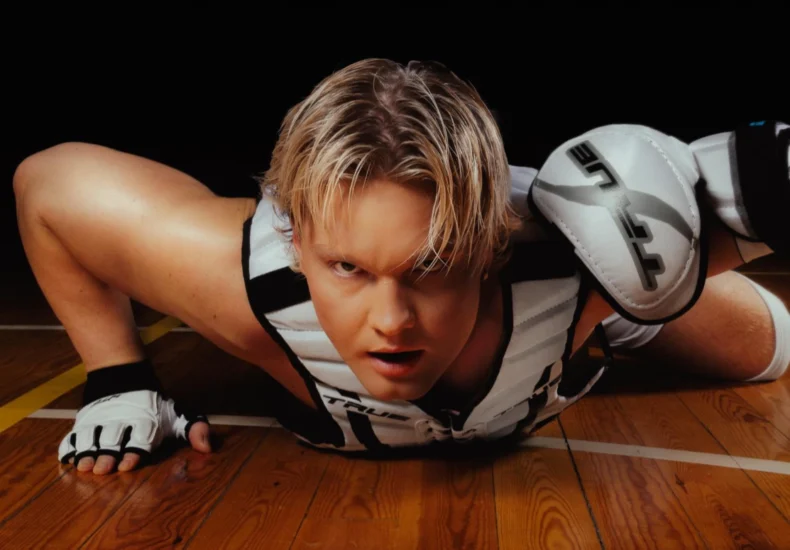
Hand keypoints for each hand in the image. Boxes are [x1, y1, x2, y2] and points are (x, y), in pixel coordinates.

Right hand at [58, 390, 210, 474]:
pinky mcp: (83, 421)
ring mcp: (99, 422)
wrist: (123, 374)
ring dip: (88, 453)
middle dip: (108, 455)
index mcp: (146, 424)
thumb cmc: (154, 404)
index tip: (127, 465)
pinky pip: (73, 435)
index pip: (140, 440)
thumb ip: (194, 429)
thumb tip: (208, 448)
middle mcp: (121, 423)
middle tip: (103, 468)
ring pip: (91, 438)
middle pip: (112, 441)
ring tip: (85, 465)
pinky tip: (68, 458)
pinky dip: (69, 446)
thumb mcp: (178, 414)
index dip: (134, 452)